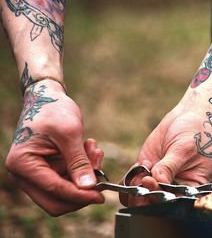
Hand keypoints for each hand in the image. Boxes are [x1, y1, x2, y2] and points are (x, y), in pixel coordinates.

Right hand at [6, 80, 103, 215]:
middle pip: (56, 201)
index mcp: (23, 164)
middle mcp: (24, 175)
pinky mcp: (47, 172)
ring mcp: (35, 175)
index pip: (55, 190)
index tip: (101, 195)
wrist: (47, 98)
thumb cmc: (53, 110)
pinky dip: (82, 170)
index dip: (80, 195)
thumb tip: (89, 188)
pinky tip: (90, 151)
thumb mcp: (70, 133)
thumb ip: (79, 162)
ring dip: (84, 176)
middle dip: (82, 190)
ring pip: (65, 192)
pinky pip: (68, 181)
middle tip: (100, 169)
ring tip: (95, 150)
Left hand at [120, 105, 211, 206]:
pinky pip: (132, 184)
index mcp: (190, 190)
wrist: (187, 117)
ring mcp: (158, 181)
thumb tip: (157, 181)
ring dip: (136, 187)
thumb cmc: (195, 133)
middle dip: (146, 194)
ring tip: (144, 166)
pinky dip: (128, 181)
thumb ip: (170, 166)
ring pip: (140, 198)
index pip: (175, 203)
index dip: (161, 198)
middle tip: (145, 177)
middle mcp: (173, 189)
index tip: (153, 182)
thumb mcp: (184, 149)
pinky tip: (138, 166)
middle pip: (155, 204)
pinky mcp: (146, 172)